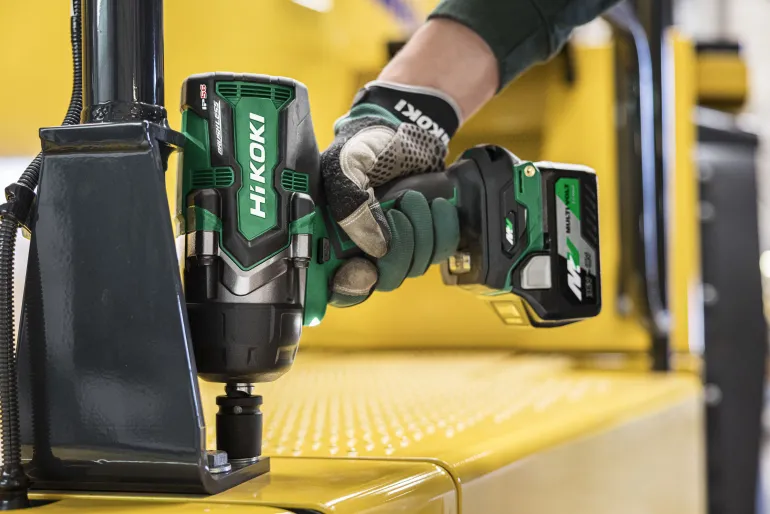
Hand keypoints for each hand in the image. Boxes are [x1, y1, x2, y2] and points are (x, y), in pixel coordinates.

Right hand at [321, 81, 461, 305]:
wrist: (400, 128)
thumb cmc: (363, 146)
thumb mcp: (345, 165)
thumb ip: (349, 203)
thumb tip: (376, 246)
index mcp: (332, 239)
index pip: (337, 285)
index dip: (350, 287)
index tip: (365, 269)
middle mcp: (362, 249)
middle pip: (384, 279)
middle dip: (399, 246)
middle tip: (399, 210)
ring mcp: (396, 247)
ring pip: (414, 267)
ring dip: (422, 230)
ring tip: (414, 197)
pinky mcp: (426, 238)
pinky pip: (440, 252)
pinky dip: (444, 229)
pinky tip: (438, 206)